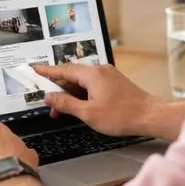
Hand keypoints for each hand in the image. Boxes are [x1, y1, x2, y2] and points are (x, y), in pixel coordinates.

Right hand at [34, 62, 159, 138]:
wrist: (150, 116)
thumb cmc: (122, 115)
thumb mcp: (88, 113)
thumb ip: (66, 103)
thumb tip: (50, 97)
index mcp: (92, 74)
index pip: (63, 70)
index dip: (47, 71)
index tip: (34, 69)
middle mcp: (100, 70)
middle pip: (72, 75)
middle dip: (58, 89)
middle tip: (48, 104)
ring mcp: (108, 76)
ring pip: (83, 82)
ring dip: (71, 94)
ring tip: (62, 110)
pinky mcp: (115, 83)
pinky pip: (92, 84)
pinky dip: (82, 94)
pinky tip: (80, 105)